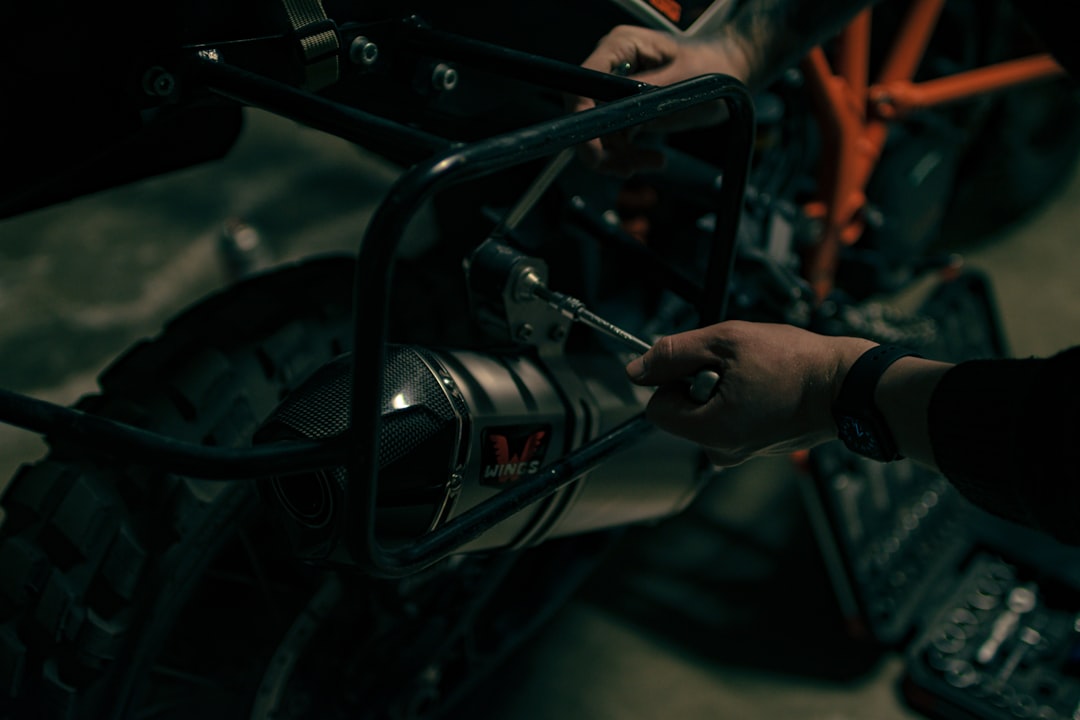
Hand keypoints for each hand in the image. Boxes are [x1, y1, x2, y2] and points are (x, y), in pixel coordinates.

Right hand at [572, 25, 751, 175]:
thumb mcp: (681, 85)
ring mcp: (615, 91)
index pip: (583, 84)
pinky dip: (629, 156)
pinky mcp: (624, 112)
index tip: (592, 150)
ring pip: (598, 135)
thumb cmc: (714, 70)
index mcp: (621, 47)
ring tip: (653, 162)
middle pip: (586, 114)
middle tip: (626, 167)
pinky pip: (614, 141)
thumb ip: (643, 98)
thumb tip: (612, 117)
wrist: (731, 77)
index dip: (580, 118)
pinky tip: (654, 158)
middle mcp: (612, 68)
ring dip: (620, 157)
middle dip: (603, 147)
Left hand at [625, 321, 875, 465]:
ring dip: (720, 389)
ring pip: (705, 414)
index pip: (656, 408)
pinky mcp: (757, 447)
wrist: (849, 386)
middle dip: (698, 383)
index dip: (672, 379)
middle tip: (736, 366)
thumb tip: (638, 369)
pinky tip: (766, 386)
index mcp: (710, 431)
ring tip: (756, 375)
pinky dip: (739, 400)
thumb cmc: (797, 363)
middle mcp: (722, 452)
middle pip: (681, 412)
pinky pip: (729, 419)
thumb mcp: (726, 341)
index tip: (701, 362)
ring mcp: (741, 453)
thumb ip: (674, 353)